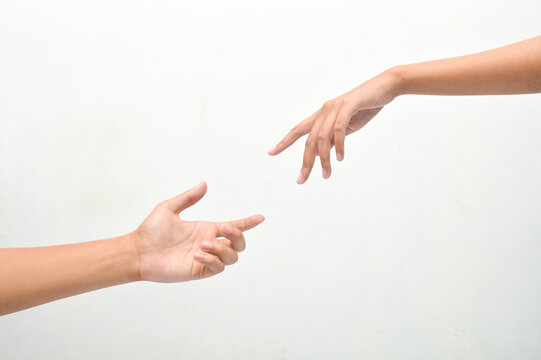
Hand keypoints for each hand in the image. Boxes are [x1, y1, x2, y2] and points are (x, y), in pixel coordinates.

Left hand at [132, 182, 264, 281]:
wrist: (138, 251)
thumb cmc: (151, 231)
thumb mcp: (169, 208)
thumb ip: (188, 198)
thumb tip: (204, 184)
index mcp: (206, 229)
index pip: (233, 227)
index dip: (247, 223)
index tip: (260, 217)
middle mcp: (209, 244)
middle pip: (239, 244)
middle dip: (238, 236)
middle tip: (223, 230)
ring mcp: (205, 258)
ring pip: (232, 257)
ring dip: (222, 249)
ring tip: (203, 245)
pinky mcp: (199, 271)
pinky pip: (217, 267)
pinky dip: (211, 259)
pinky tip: (196, 254)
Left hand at [268, 69, 401, 182]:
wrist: (385, 87)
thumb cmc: (365, 107)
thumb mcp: (347, 128)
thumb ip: (334, 139)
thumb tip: (323, 154)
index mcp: (321, 115)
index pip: (298, 130)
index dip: (284, 141)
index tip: (271, 153)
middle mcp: (324, 110)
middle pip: (309, 140)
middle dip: (305, 161)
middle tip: (302, 180)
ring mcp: (335, 107)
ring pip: (322, 137)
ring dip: (324, 159)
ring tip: (326, 174)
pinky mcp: (349, 105)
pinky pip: (339, 129)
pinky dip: (338, 145)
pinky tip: (340, 158)